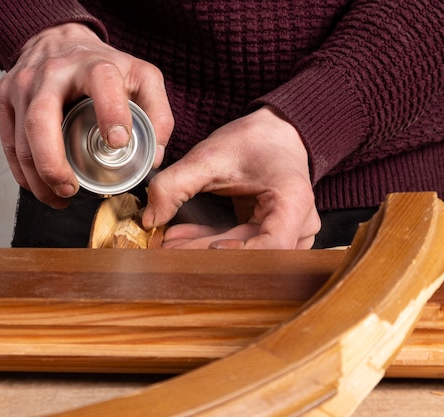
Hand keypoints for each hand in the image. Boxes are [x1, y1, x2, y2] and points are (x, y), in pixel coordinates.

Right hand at [0, 23, 173, 207]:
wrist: (58, 39)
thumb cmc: (103, 65)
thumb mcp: (142, 78)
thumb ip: (158, 115)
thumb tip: (153, 158)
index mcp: (93, 64)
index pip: (102, 83)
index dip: (111, 113)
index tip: (117, 143)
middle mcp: (53, 72)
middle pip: (41, 121)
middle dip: (52, 164)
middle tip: (70, 189)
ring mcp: (23, 84)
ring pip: (21, 140)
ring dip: (38, 177)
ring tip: (60, 196)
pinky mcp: (4, 96)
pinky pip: (9, 143)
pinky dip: (22, 172)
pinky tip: (40, 185)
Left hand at [142, 106, 320, 248]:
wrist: (275, 132)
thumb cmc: (253, 140)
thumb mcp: (210, 156)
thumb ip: (175, 184)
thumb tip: (151, 219)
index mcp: (293, 201)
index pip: (272, 245)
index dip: (240, 253)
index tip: (209, 248)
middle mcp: (299, 223)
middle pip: (253, 252)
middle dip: (206, 251)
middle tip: (168, 249)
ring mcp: (289, 232)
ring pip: (245, 252)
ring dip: (205, 248)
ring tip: (169, 241)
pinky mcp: (272, 234)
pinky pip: (241, 245)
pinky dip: (210, 242)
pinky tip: (181, 238)